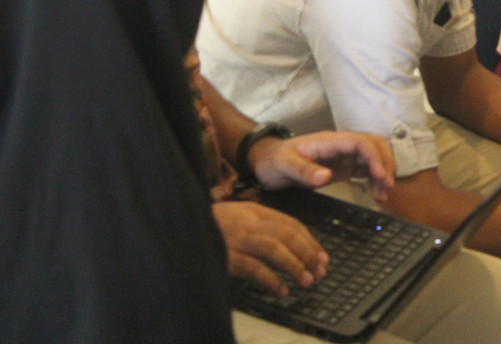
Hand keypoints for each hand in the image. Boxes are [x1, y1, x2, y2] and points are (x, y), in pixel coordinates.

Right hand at [213, 201, 327, 295]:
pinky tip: (281, 290)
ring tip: (306, 281)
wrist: (178, 229)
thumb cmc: (210, 227)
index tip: (322, 256)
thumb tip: (290, 245)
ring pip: (274, 248)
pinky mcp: (226, 255)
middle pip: (287, 234)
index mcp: (254, 210)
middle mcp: (248, 221)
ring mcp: (236, 237)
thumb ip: (260, 225)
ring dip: (294, 266)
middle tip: (320, 271)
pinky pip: (255, 268)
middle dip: (308, 253)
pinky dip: (271, 280)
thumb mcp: (238, 218)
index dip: (309, 241)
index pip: (290, 223)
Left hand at [249, 131, 395, 202]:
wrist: (264, 162)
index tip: (381, 177)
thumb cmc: (273, 161)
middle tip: (386, 186)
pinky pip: (366, 169)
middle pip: (374, 145)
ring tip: (382, 194)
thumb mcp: (283, 165)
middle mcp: (340, 146)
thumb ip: (304, 170)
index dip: (375, 157)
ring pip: (373, 156)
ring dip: (383, 172)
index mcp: (328, 141)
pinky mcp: (342, 168)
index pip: (361, 142)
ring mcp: (342, 156)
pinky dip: (376, 179)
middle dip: (386, 162)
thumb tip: (327, 176)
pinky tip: (376, 194)